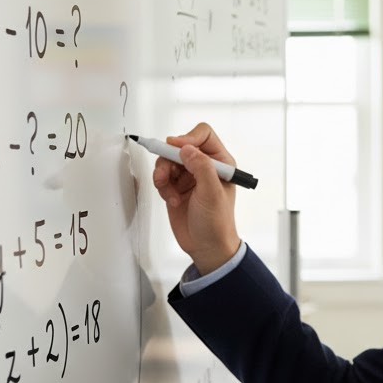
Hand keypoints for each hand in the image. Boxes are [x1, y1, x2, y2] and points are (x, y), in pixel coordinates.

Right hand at [152, 123, 241, 273]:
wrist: (206, 247)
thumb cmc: (217, 223)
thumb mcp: (212, 193)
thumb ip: (201, 167)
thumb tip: (186, 148)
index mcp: (221, 163)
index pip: (203, 135)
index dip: (188, 138)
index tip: (176, 149)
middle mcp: (204, 166)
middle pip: (179, 146)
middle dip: (169, 159)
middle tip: (165, 174)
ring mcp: (189, 176)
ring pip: (167, 161)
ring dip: (163, 174)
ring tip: (168, 192)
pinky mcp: (176, 187)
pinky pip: (162, 176)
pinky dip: (162, 187)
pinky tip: (172, 200)